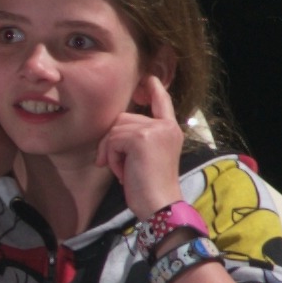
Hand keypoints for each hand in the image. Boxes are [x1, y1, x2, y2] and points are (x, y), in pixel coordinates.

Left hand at [102, 67, 187, 226]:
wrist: (160, 204)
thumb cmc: (150, 187)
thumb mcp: (146, 157)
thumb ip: (138, 138)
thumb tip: (113, 129)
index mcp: (171, 129)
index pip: (162, 102)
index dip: (154, 89)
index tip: (148, 78)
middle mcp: (165, 125)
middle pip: (123, 118)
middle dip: (112, 142)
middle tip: (119, 167)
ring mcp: (155, 129)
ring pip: (114, 130)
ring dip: (111, 153)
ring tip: (124, 171)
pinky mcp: (142, 137)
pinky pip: (112, 141)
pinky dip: (111, 158)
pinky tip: (123, 173)